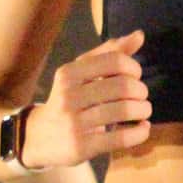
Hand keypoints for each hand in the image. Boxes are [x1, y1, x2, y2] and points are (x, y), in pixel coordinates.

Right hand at [23, 30, 151, 166]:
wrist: (38, 138)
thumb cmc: (70, 100)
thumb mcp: (82, 73)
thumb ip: (110, 53)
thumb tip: (139, 35)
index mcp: (69, 73)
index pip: (114, 61)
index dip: (133, 67)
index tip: (135, 76)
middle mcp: (68, 96)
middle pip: (123, 86)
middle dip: (141, 90)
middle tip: (141, 96)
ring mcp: (74, 123)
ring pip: (125, 110)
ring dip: (144, 110)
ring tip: (143, 111)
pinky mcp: (81, 147)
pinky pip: (121, 138)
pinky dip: (140, 132)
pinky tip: (142, 129)